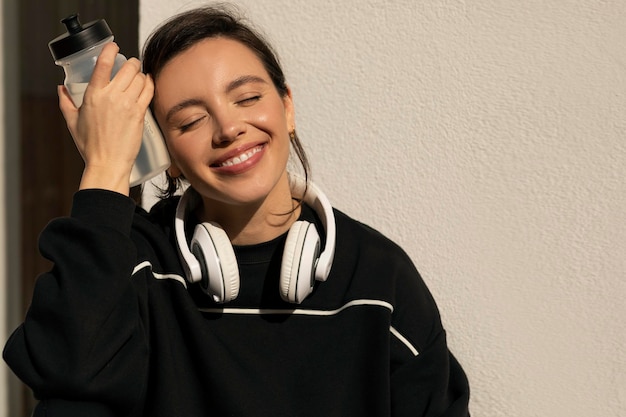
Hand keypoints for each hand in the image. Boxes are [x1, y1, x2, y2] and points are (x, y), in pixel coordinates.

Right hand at [58, 42, 153, 194]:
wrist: (107, 163)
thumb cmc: (90, 145)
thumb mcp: (72, 121)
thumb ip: (66, 102)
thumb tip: (61, 89)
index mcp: (93, 95)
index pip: (103, 64)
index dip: (110, 50)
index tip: (114, 46)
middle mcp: (111, 96)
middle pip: (128, 68)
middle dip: (132, 63)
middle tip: (132, 66)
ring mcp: (127, 104)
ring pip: (140, 77)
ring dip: (141, 74)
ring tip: (140, 76)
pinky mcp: (139, 113)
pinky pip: (148, 90)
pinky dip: (150, 83)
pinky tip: (148, 83)